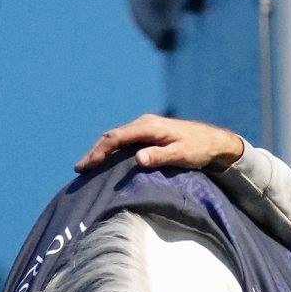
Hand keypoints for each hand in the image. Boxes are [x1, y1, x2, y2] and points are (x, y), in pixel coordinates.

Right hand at [75, 114, 244, 174]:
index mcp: (148, 126)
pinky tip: (104, 161)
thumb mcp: (181, 155)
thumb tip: (138, 159)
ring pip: (115, 138)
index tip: (87, 165)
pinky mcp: (146, 134)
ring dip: (100, 151)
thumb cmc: (198, 149)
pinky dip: (110, 150)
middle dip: (94, 152)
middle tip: (79, 168)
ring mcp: (144, 128)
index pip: (116, 137)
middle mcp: (143, 123)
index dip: (100, 151)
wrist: (212, 141)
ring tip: (86, 166)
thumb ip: (160, 156)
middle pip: (111, 136)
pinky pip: (123, 141)